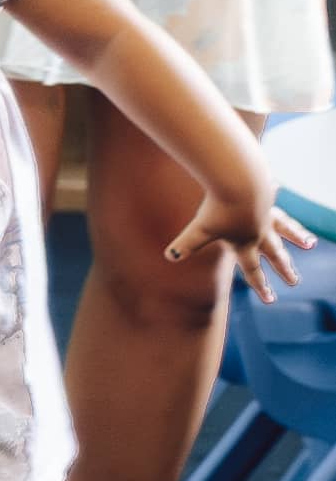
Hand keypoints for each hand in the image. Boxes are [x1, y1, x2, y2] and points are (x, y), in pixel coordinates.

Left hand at [170, 169, 314, 297]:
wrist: (239, 181)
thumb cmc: (218, 207)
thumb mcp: (200, 228)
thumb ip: (186, 244)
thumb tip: (169, 257)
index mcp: (245, 243)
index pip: (252, 270)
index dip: (260, 286)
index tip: (271, 300)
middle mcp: (260, 230)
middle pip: (274, 254)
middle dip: (284, 269)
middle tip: (294, 282)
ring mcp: (266, 212)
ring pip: (284, 227)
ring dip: (296, 236)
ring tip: (309, 243)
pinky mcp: (265, 193)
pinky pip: (272, 196)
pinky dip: (275, 192)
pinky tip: (277, 186)